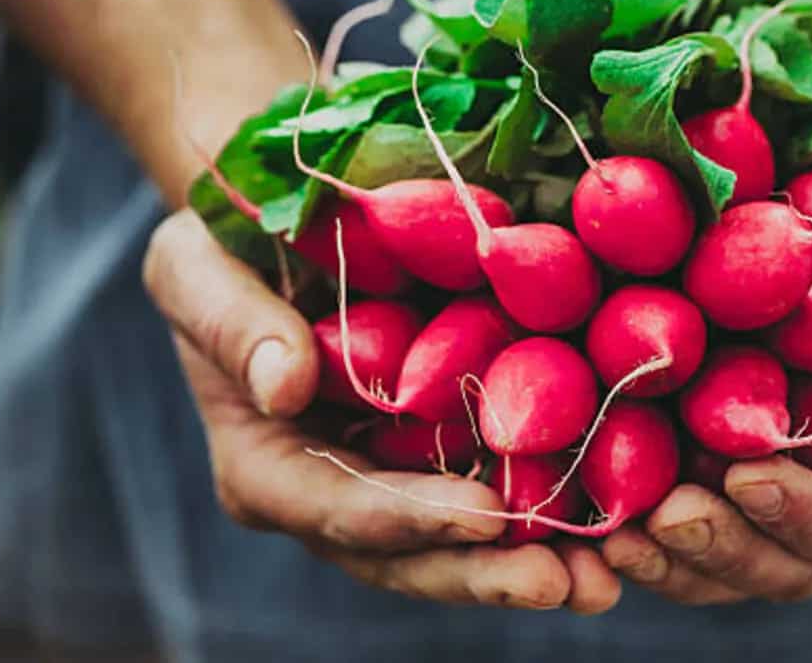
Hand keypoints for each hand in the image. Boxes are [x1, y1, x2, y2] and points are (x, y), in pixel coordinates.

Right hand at [143, 210, 619, 613]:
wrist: (282, 225)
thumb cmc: (223, 244)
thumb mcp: (196, 266)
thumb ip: (231, 325)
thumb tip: (285, 386)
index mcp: (267, 463)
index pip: (335, 508)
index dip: (409, 519)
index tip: (486, 519)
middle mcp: (333, 489)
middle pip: (408, 553)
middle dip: (486, 572)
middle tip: (569, 585)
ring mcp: (392, 475)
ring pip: (461, 540)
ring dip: (534, 562)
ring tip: (608, 577)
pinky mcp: (444, 446)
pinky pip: (498, 484)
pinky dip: (552, 505)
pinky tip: (615, 515)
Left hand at [602, 270, 811, 603]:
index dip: (805, 512)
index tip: (748, 476)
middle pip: (787, 564)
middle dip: (726, 547)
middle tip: (667, 519)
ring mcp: (781, 503)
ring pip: (728, 564)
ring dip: (673, 558)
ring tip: (617, 536)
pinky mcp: (722, 478)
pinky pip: (685, 528)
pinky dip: (644, 528)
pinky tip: (596, 512)